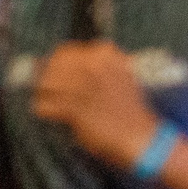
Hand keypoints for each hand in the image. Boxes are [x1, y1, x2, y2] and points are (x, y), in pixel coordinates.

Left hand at [32, 40, 163, 171]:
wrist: (142, 136)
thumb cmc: (132, 111)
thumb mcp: (121, 77)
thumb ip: (98, 68)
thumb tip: (68, 66)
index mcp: (106, 55)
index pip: (67, 51)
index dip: (59, 64)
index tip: (58, 74)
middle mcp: (92, 66)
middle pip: (53, 65)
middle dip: (49, 77)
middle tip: (50, 89)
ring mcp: (82, 86)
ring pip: (45, 83)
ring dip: (45, 94)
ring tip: (50, 101)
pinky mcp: (74, 108)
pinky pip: (45, 105)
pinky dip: (45, 110)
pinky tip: (52, 114)